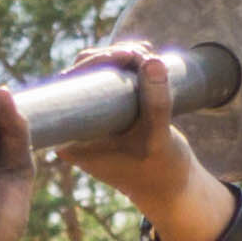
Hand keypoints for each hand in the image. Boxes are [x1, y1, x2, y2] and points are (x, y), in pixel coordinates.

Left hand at [46, 41, 222, 240]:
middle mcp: (75, 129)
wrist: (171, 187)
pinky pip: (110, 80)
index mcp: (72, 140)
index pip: (70, 86)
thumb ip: (156, 102)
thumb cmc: (161, 169)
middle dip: (113, 56)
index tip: (128, 55)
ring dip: (122, 57)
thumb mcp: (159, 137)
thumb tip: (152, 60)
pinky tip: (147, 55)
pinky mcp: (108, 113)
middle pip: (83, 74)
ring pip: (98, 73)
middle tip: (144, 53)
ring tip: (149, 55)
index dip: (96, 62)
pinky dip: (128, 66)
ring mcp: (91, 120)